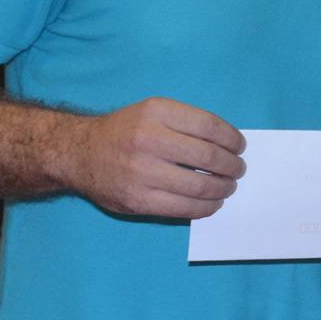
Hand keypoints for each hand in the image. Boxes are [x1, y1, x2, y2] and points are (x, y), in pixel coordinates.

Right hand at [69, 97, 245, 218]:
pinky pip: (181, 208)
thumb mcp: (153, 111)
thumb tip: (226, 144)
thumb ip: (185, 123)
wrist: (80, 154)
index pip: (208, 125)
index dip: (231, 138)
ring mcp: (142, 172)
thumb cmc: (125, 130)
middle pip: (207, 156)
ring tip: (228, 187)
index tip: (240, 146)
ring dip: (222, 188)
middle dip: (231, 165)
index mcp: (157, 112)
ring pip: (198, 185)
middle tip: (238, 169)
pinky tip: (212, 204)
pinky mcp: (138, 200)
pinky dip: (204, 207)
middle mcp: (149, 139)